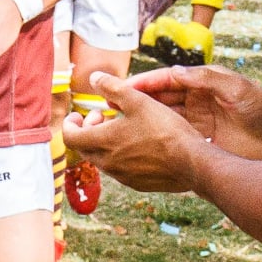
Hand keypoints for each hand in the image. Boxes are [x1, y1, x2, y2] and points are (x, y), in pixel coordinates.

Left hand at [61, 71, 204, 191]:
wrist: (191, 162)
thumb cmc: (164, 129)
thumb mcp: (138, 100)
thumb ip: (112, 87)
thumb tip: (94, 77)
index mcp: (102, 142)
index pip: (70, 137)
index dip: (71, 124)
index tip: (79, 115)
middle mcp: (107, 163)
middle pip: (84, 148)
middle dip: (89, 130)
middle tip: (104, 117)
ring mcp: (122, 176)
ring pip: (102, 159)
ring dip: (104, 142)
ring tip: (123, 128)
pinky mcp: (137, 184)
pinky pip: (119, 169)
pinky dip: (120, 155)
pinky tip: (139, 144)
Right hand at [127, 65, 261, 160]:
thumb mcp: (234, 87)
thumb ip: (204, 78)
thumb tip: (172, 72)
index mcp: (201, 84)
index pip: (165, 81)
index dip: (142, 84)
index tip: (121, 88)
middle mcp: (195, 102)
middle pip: (158, 100)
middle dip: (135, 102)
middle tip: (110, 108)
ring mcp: (197, 123)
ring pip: (161, 120)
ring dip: (141, 121)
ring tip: (119, 127)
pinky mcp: (201, 142)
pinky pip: (173, 139)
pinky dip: (156, 140)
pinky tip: (141, 145)